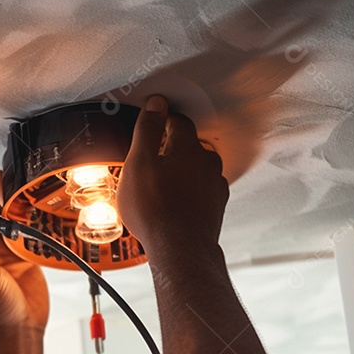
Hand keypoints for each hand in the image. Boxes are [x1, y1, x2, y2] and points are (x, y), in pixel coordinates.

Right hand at [116, 94, 228, 259]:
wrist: (179, 249)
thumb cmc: (156, 210)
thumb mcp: (139, 164)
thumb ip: (148, 130)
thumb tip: (156, 104)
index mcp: (188, 148)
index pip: (178, 121)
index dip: (163, 119)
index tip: (154, 120)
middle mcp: (207, 163)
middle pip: (189, 146)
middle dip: (172, 148)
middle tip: (153, 157)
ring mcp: (214, 186)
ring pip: (197, 169)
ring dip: (182, 171)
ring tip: (162, 184)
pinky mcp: (215, 207)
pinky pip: (201, 191)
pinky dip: (189, 192)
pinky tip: (174, 203)